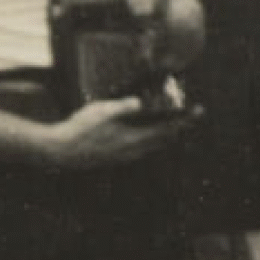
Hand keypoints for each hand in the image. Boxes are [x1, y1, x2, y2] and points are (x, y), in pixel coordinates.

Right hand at [40, 98, 177, 169]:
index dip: (183, 121)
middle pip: (163, 141)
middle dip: (178, 129)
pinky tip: (146, 137)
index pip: (166, 130)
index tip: (198, 112)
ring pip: (152, 147)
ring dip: (165, 136)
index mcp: (132, 139)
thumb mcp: (102, 111)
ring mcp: (123, 157)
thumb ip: (123, 107)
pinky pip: (141, 150)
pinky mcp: (115, 158)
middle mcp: (131, 152)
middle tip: (190, 118)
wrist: (61, 151)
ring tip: (174, 127)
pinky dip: (150, 141)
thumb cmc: (80, 129)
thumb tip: (140, 101)